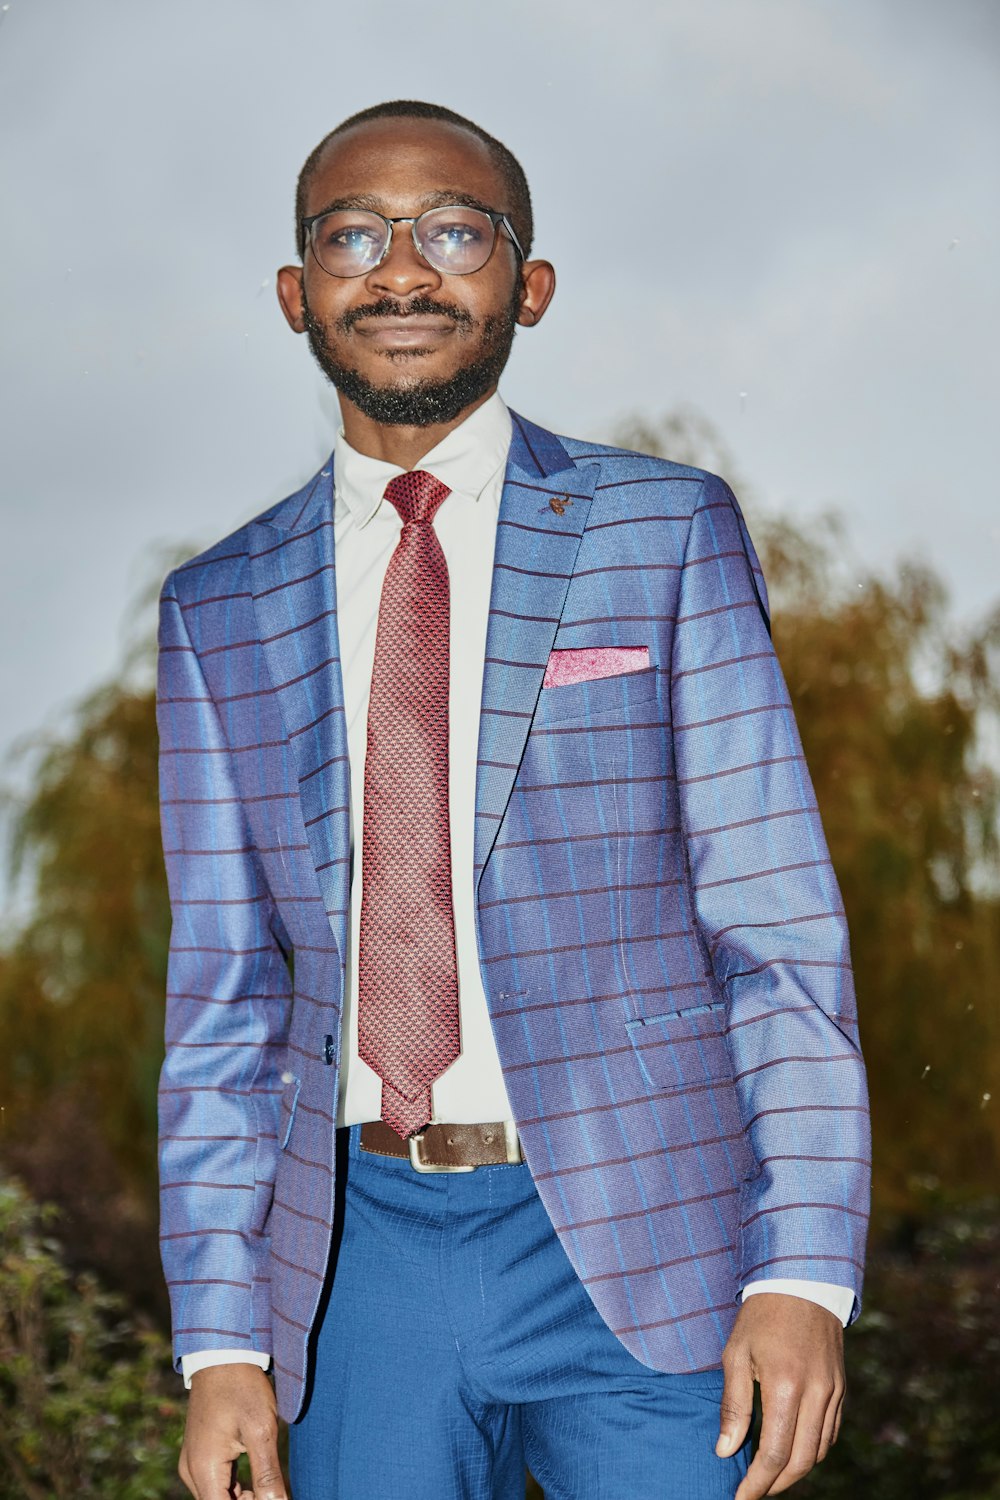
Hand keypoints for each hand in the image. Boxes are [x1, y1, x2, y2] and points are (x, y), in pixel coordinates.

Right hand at [179, 1364, 288, 1499]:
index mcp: (203, 1469)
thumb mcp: (261, 1430)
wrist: (222, 1353)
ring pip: (218, 1496)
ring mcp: (193, 1462)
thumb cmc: (242, 1387)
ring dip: (243, 1498)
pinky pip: (216, 1482)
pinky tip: (257, 1476)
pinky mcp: (199, 1454)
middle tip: (274, 1490)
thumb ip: (267, 1474)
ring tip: (269, 1484)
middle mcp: (192, 1471)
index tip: (273, 1497)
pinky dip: (235, 1487)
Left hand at [716, 1293, 844, 1497]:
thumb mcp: (736, 1354)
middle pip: (800, 1462)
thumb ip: (733, 1406)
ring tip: (769, 1477)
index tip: (739, 1497)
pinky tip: (793, 1453)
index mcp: (785, 1387)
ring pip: (818, 1452)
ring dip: (794, 1472)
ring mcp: (833, 1392)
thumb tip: (725, 1451)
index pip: (773, 1454)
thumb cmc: (761, 1317)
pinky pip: (830, 1434)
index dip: (756, 1483)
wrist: (801, 1281)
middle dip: (775, 1484)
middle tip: (752, 1491)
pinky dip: (812, 1452)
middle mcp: (815, 1394)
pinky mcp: (841, 1389)